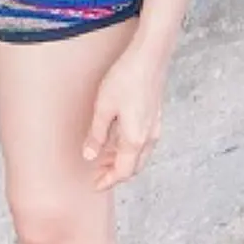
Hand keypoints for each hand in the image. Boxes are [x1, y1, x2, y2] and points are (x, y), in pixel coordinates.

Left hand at [82, 41, 168, 190]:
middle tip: (98, 175)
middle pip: (134, 167)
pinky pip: (143, 143)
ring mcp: (154, 127)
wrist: (149, 58)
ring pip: (140, 156)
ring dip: (123, 161)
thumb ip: (96, 134)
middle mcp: (149, 138)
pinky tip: (117, 140)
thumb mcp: (103, 107)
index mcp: (135, 140)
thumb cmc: (126, 79)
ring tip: (104, 158)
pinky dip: (129, 149)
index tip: (95, 185)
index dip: (108, 181)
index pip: (123, 172)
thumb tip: (89, 155)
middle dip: (116, 174)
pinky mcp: (154, 116)